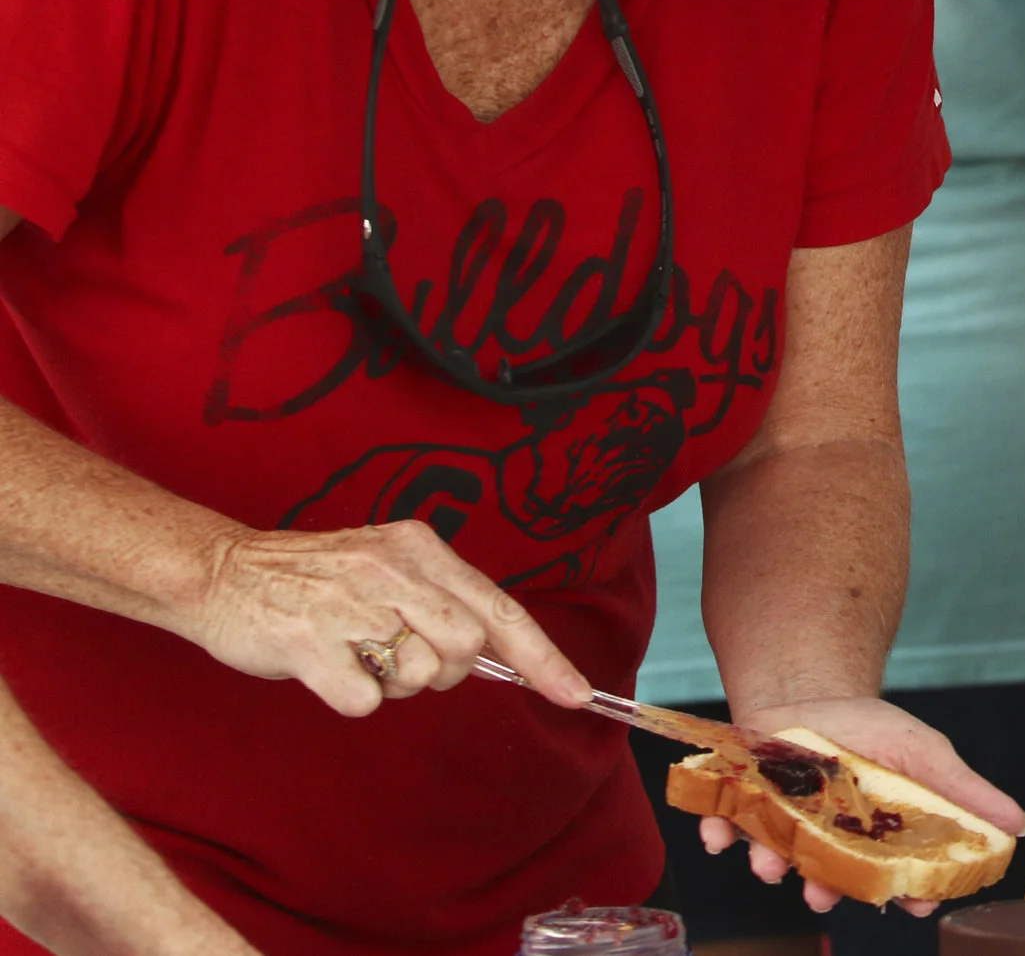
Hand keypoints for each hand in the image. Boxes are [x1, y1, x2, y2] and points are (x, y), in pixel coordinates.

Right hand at [182, 522, 590, 717]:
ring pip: (418, 677)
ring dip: (391, 682)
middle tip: (397, 655)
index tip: (578, 694)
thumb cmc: (316, 579)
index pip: (500, 608)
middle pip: (466, 649)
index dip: (543, 657)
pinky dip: (350, 697)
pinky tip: (324, 668)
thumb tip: (497, 656)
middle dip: (443, 671)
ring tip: (352, 651)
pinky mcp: (308, 642)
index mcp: (419, 548)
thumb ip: (440, 601)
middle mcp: (392, 570)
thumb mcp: (386, 567)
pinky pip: (364, 701)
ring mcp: (351, 605)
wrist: (221, 570)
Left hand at [701, 697, 1024, 915]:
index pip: (892, 875)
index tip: (913, 901)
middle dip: (825, 890)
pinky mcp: (742, 803)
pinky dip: (719, 832)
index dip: (903, 891)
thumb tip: (1021, 825)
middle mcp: (825, 839)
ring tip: (770, 862)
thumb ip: (965, 792)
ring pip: (776, 857)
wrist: (808, 685)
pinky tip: (719, 835)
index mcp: (871, 835)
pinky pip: (725, 826)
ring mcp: (782, 823)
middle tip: (824, 895)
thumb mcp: (923, 752)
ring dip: (772, 863)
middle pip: (829, 877)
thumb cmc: (869, 725)